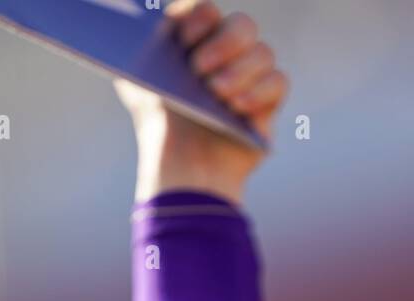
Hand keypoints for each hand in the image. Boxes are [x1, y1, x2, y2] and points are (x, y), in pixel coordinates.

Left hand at [115, 1, 288, 205]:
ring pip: (263, 52)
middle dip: (224, 44)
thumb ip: (136, 47)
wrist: (183, 171)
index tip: (183, 41)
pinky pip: (278, 82)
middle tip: (199, 70)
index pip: (207, 11)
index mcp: (196, 38)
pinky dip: (259, 91)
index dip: (200, 19)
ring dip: (240, 71)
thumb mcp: (135, 84)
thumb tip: (137, 22)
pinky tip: (237, 107)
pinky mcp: (268, 104)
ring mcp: (250, 77)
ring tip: (216, 94)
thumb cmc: (159, 128)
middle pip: (243, 25)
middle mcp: (227, 52)